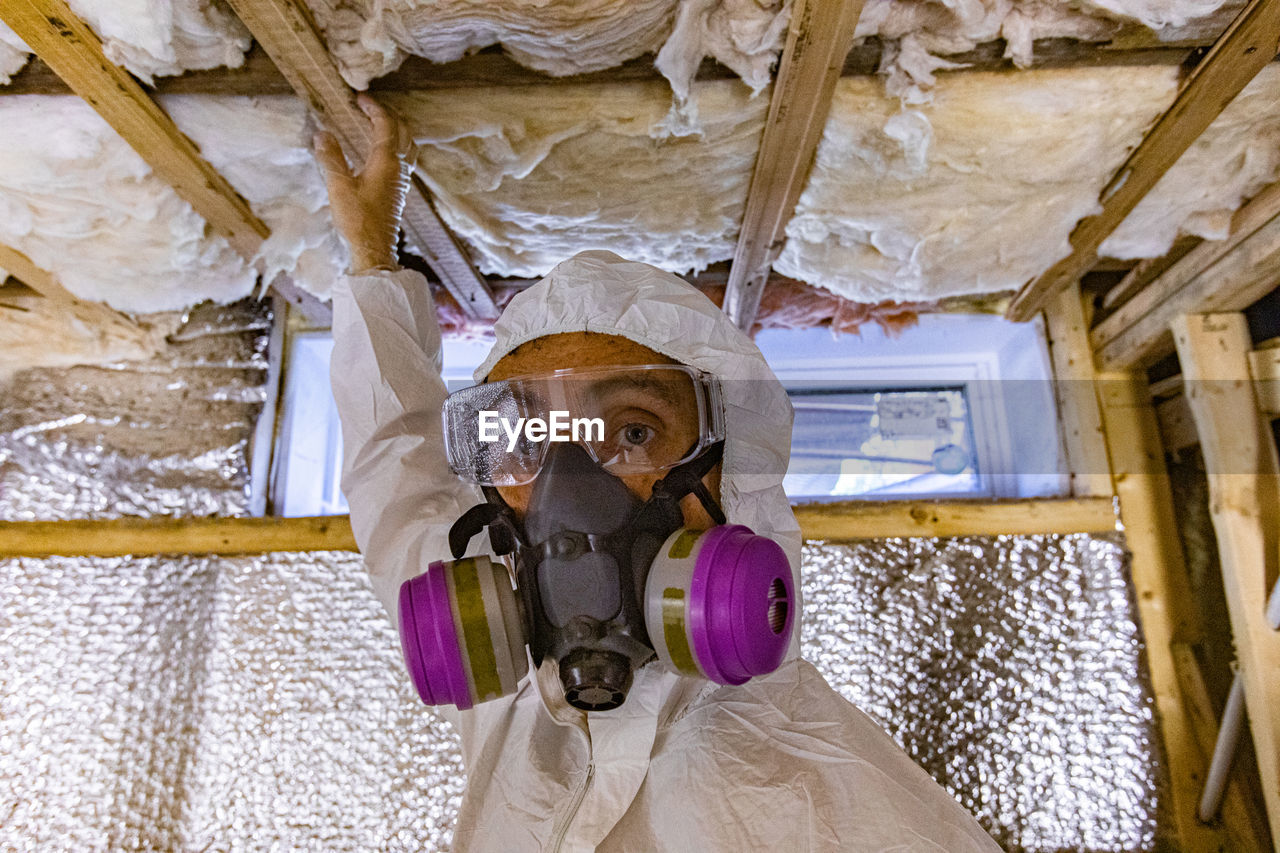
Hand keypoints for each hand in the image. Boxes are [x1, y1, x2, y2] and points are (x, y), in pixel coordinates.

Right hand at [314, 94, 415, 273]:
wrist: (374, 248)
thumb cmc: (357, 220)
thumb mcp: (338, 186)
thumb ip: (331, 157)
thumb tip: (322, 134)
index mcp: (387, 162)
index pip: (386, 124)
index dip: (374, 107)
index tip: (359, 98)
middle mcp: (399, 167)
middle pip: (402, 130)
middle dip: (387, 113)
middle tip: (367, 106)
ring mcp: (402, 178)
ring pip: (408, 143)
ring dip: (395, 128)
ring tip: (376, 122)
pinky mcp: (399, 189)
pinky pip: (405, 157)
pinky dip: (396, 144)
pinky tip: (381, 150)